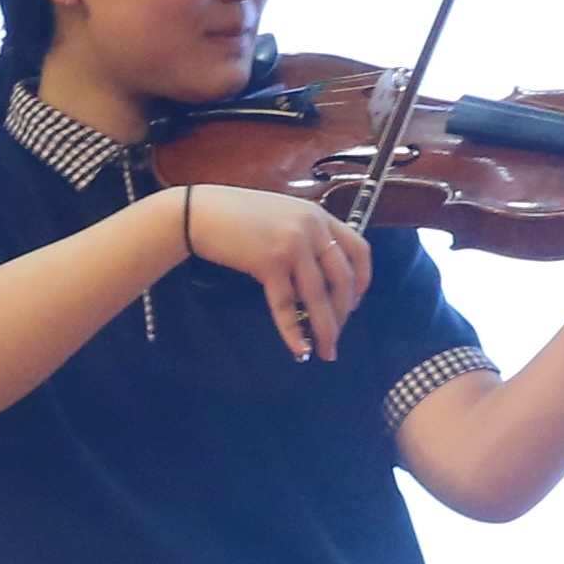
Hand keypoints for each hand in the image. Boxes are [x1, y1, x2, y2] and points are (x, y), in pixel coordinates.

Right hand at [181, 183, 373, 359]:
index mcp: (318, 216)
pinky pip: (287, 305)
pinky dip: (294, 331)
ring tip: (325, 351)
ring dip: (325, 329)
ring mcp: (292, 244)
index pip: (359, 249)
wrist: (200, 212)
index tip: (355, 302)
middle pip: (342, 279)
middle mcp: (311, 228)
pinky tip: (298, 348)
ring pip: (318, 297)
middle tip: (336, 335)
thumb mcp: (282, 216)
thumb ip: (304, 237)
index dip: (363, 280)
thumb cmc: (237, 215)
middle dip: (343, 313)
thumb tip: (318, 278)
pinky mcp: (270, 263)